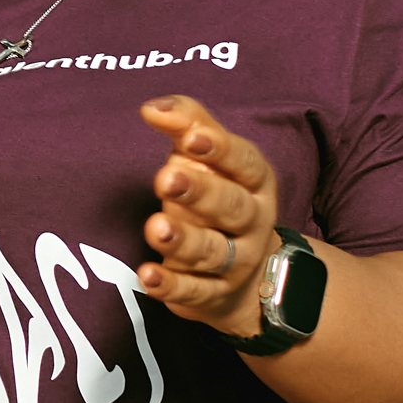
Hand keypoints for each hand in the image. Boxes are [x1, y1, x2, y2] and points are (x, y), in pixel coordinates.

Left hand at [137, 95, 279, 333]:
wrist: (249, 276)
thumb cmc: (219, 196)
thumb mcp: (211, 157)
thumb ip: (188, 124)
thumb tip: (152, 107)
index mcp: (254, 181)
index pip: (243, 162)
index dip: (219, 149)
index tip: (190, 137)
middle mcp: (252, 222)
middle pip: (231, 207)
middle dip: (200, 192)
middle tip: (166, 178)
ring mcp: (236, 262)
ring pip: (213, 252)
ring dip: (183, 240)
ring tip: (155, 228)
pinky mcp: (213, 295)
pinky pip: (194, 292)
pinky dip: (172, 285)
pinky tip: (148, 274)